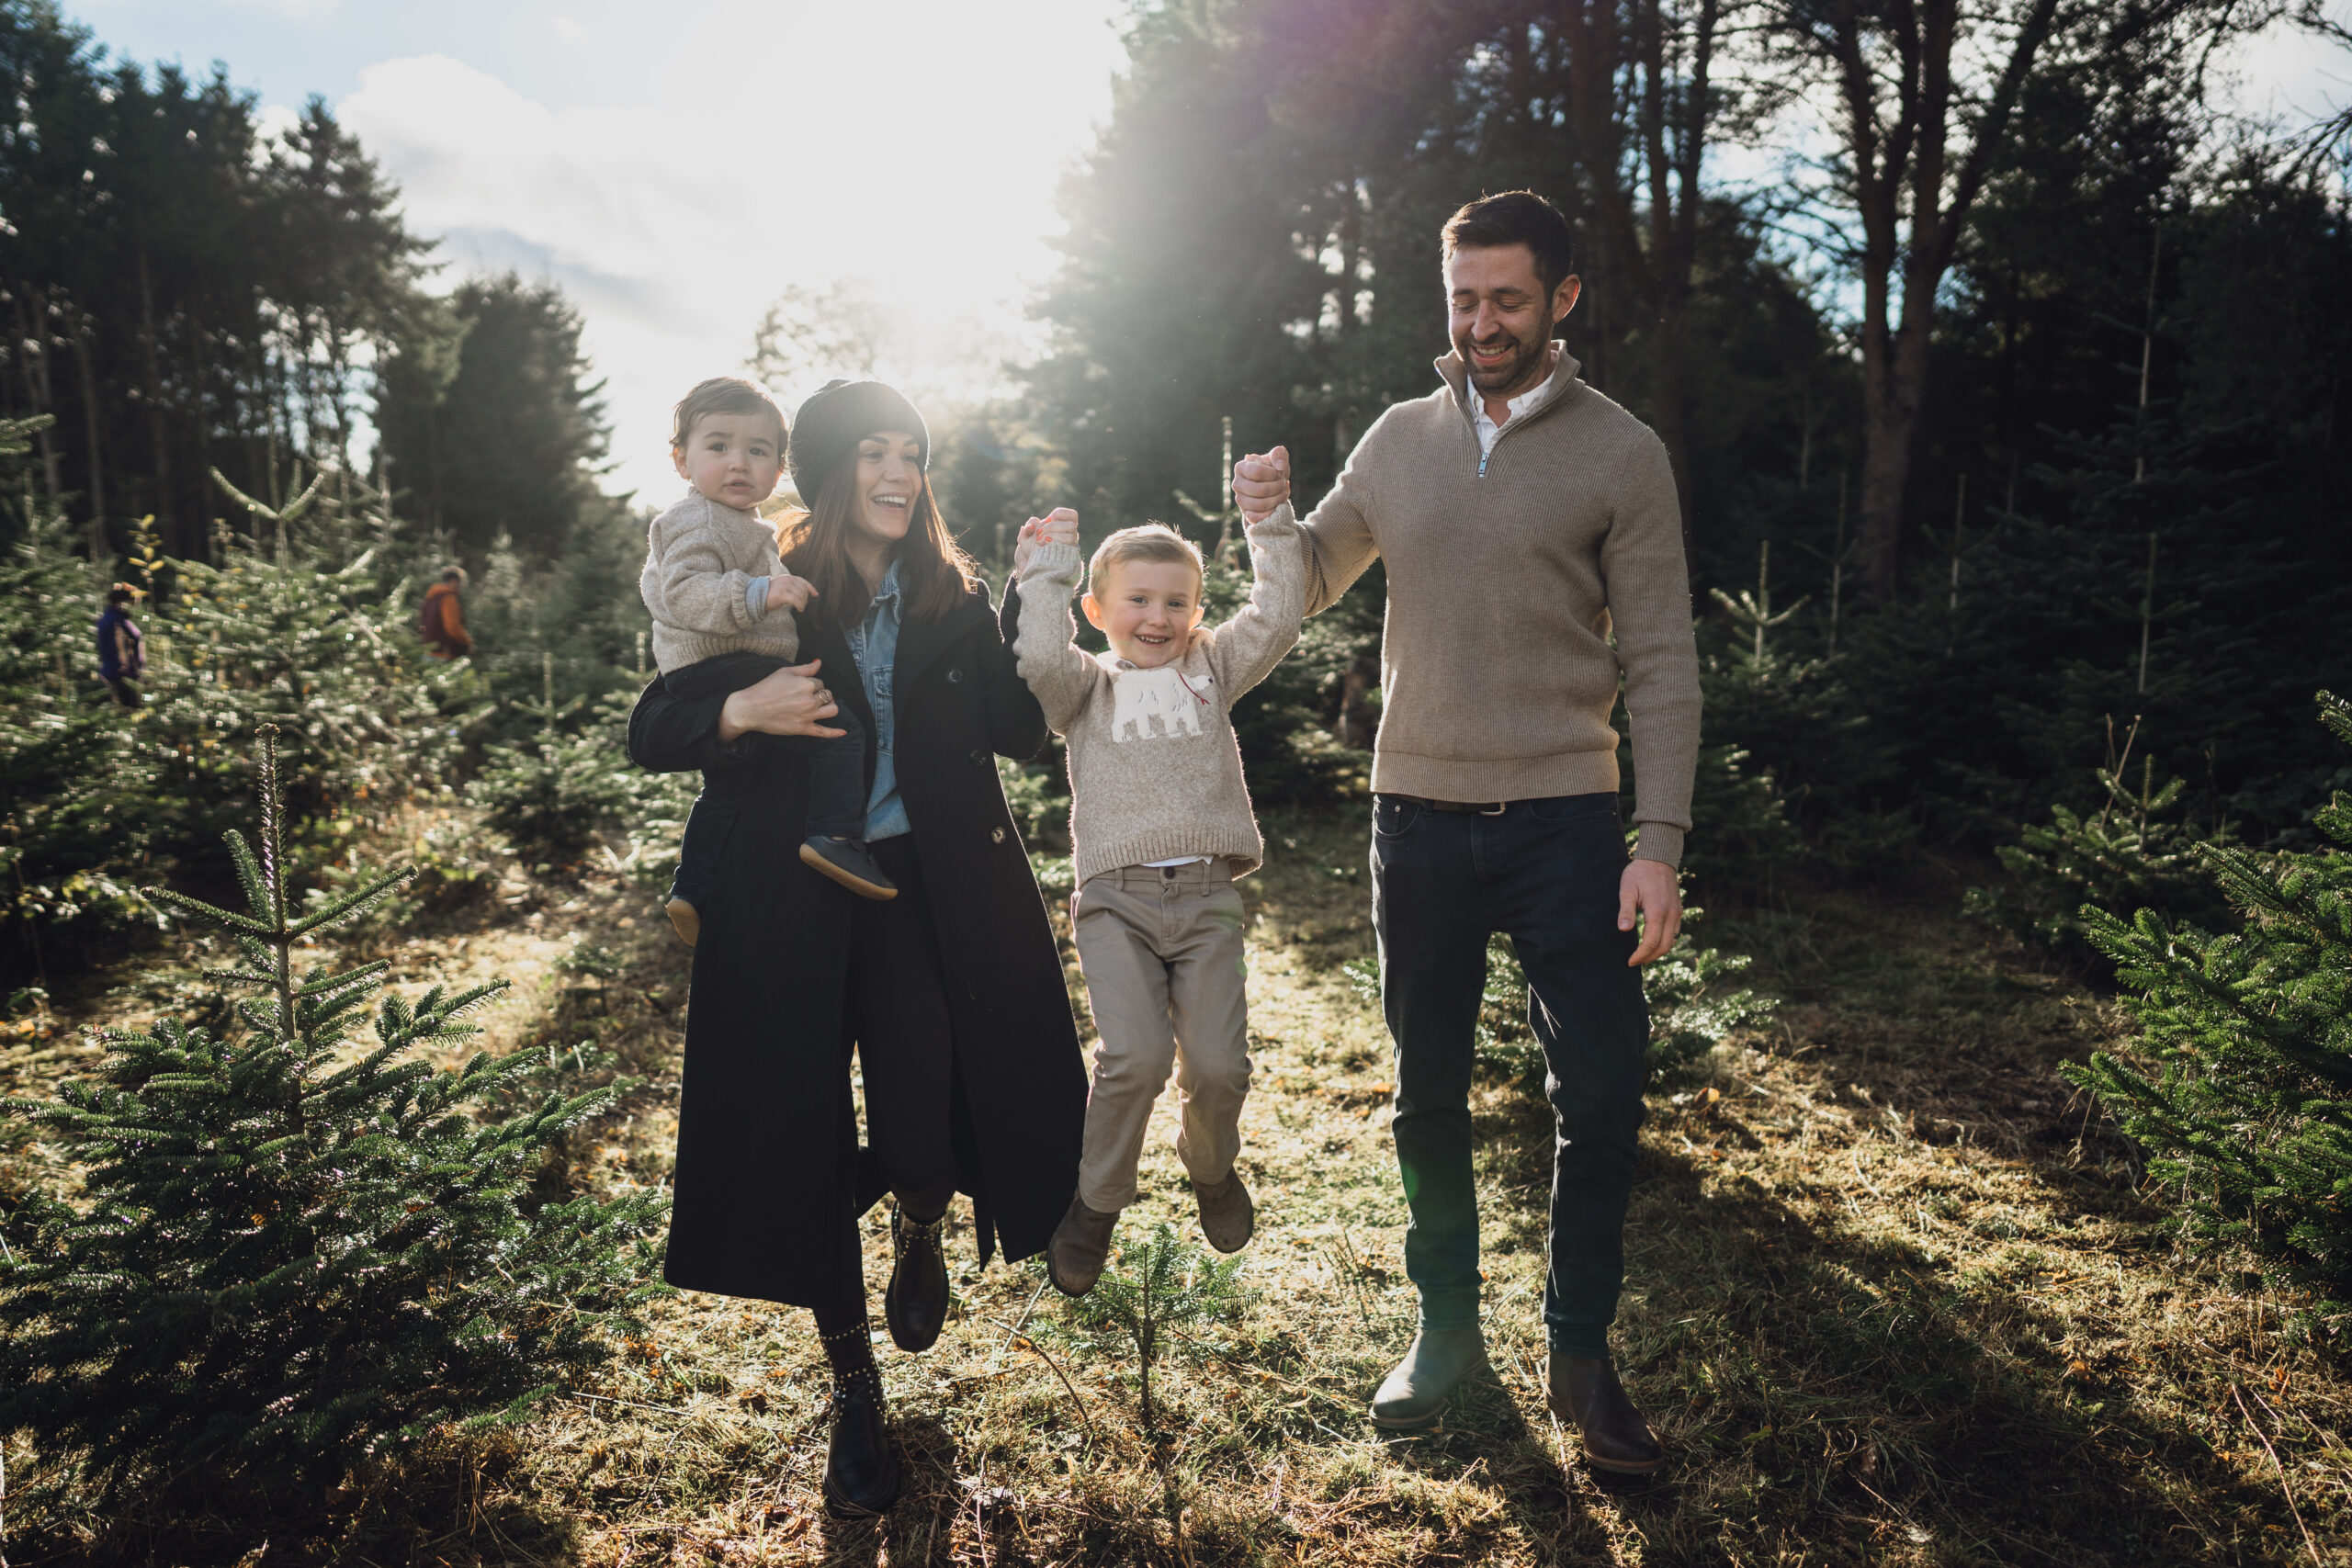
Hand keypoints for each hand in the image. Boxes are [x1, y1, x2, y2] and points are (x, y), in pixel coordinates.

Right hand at [716, 658, 844, 741]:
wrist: (750, 708)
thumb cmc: (765, 688)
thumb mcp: (785, 672)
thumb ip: (805, 668)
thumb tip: (819, 662)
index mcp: (806, 684)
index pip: (820, 683)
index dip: (811, 684)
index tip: (799, 687)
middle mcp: (810, 700)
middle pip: (827, 695)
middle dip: (820, 694)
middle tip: (807, 696)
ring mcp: (808, 716)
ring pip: (832, 710)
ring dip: (829, 707)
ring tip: (820, 706)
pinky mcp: (803, 729)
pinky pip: (823, 732)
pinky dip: (834, 733)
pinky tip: (843, 732)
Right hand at [766, 573, 815, 612]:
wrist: (756, 596)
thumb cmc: (769, 594)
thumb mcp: (782, 587)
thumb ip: (791, 588)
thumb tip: (804, 595)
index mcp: (788, 577)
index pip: (803, 581)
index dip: (810, 588)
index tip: (815, 595)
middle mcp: (787, 580)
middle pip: (803, 590)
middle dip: (805, 599)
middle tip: (802, 606)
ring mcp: (784, 586)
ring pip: (801, 596)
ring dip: (803, 603)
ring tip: (800, 608)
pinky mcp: (782, 594)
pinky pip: (796, 600)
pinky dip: (800, 606)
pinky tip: (800, 609)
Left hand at [1013, 507, 1080, 576]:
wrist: (1036, 569)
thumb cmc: (1033, 553)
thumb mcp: (1027, 538)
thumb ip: (1029, 527)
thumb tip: (1031, 526)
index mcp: (1063, 529)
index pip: (1072, 515)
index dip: (1061, 514)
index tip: (1049, 518)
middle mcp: (1070, 537)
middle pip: (1071, 523)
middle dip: (1053, 525)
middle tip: (1040, 532)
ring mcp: (1071, 545)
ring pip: (1071, 531)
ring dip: (1053, 532)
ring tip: (1041, 540)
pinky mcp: (1070, 553)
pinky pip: (1069, 540)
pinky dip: (1055, 539)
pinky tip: (1044, 545)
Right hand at [1231, 445, 1289, 523]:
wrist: (1272, 485)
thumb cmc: (1274, 469)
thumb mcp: (1278, 458)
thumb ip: (1279, 455)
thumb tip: (1279, 466)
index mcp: (1241, 467)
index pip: (1257, 472)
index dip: (1273, 474)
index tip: (1279, 473)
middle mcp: (1237, 484)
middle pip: (1259, 490)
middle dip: (1277, 487)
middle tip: (1283, 484)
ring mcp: (1240, 499)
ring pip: (1259, 505)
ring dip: (1276, 500)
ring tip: (1283, 493)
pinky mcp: (1245, 513)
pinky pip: (1256, 517)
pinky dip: (1270, 512)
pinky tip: (1277, 505)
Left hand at [1618, 857, 1682, 965]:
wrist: (1658, 859)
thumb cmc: (1639, 873)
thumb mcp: (1627, 890)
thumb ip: (1626, 911)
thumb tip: (1624, 930)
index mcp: (1658, 911)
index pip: (1651, 943)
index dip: (1640, 955)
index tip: (1629, 961)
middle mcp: (1671, 915)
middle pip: (1665, 947)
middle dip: (1649, 958)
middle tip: (1634, 961)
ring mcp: (1677, 913)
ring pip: (1672, 942)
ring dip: (1658, 951)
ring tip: (1642, 955)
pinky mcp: (1678, 911)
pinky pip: (1674, 933)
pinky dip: (1664, 942)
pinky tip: (1652, 942)